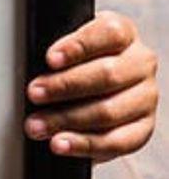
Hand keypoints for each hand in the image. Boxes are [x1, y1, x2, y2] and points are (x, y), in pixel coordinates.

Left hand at [25, 10, 158, 160]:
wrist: (97, 90)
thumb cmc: (79, 64)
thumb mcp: (71, 48)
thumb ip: (59, 53)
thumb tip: (33, 68)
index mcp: (125, 34)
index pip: (110, 33)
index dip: (79, 46)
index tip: (50, 59)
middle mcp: (140, 64)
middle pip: (108, 74)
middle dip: (65, 86)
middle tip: (34, 93)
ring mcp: (145, 98)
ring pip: (108, 111)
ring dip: (66, 120)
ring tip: (37, 125)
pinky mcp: (142, 129)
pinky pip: (116, 142)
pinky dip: (84, 144)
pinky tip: (60, 143)